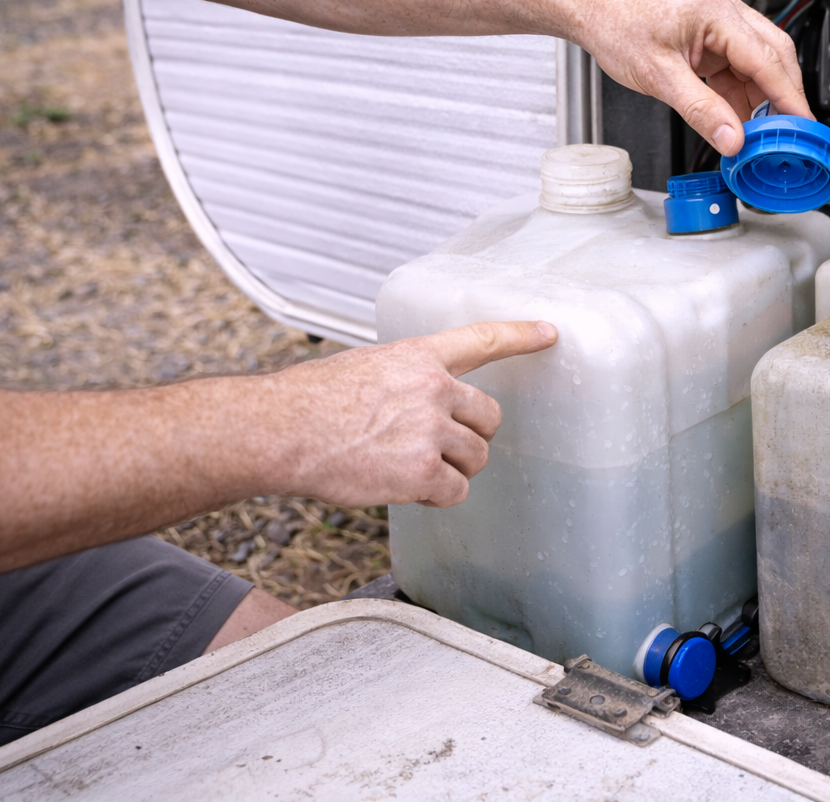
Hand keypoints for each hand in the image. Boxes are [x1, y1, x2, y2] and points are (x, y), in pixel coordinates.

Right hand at [268, 321, 556, 506]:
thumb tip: (418, 405)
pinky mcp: (422, 471)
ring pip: (476, 457)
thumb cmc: (309, 402)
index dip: (520, 335)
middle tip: (436, 446)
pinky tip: (404, 488)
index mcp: (418, 357)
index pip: (481, 339)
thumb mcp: (365, 367)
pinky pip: (455, 490)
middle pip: (489, 418)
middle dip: (471, 436)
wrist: (280, 431)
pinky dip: (436, 496)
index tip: (550, 333)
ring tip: (408, 467)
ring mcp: (430, 429)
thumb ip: (404, 380)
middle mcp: (433, 388)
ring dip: (453, 469)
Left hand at [567, 0, 813, 155]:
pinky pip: (736, 64)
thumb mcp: (659, 77)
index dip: (789, 96)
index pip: (766, 59)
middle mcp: (723, 9)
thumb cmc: (615, 25)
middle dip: (783, 96)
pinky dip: (739, 91)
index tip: (802, 125)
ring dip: (760, 96)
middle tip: (788, 133)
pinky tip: (737, 115)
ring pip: (756, 62)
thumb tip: (731, 137)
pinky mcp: (708, 33)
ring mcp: (717, 20)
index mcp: (715, 10)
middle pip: (773, 55)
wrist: (591, 9)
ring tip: (759, 132)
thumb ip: (700, 110)